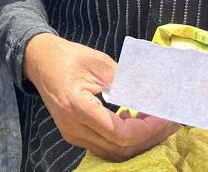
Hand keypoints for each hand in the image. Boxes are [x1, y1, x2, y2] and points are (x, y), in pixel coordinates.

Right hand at [23, 34, 176, 160]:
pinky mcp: (73, 133)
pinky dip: (124, 140)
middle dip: (149, 138)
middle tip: (170, 122)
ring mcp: (71, 133)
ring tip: (155, 122)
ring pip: (113, 153)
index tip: (166, 116)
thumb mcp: (99, 62)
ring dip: (138, 141)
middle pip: (120, 149)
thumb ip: (127, 81)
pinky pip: (104, 146)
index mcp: (77, 107)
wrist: (37, 59)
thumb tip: (154, 96)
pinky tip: (131, 120)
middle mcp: (73, 127)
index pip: (120, 134)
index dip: (148, 129)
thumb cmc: (66, 56)